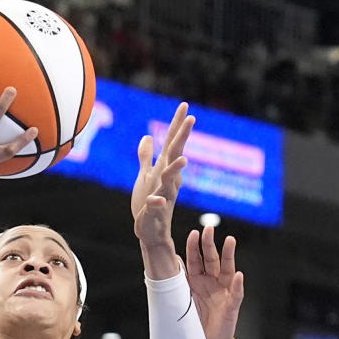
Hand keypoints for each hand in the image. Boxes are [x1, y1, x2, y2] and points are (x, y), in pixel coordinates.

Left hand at [130, 102, 193, 247]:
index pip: (173, 144)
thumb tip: (148, 137)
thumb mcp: (146, 176)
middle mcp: (168, 180)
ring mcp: (163, 195)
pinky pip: (157, 206)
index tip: (185, 106)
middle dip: (183, 138)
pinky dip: (157, 202)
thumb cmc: (149, 204)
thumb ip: (146, 157)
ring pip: (170, 180)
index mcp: (165, 170)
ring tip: (183, 159)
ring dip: (176, 170)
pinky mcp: (155, 212)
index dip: (178, 125)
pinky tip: (158, 199)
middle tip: (192, 118)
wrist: (151, 232)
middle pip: (176, 155)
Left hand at [184, 226, 244, 338]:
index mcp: (198, 280)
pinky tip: (239, 276)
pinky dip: (238, 285)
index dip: (195, 247)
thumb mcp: (183, 299)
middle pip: (211, 259)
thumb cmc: (195, 321)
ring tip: (230, 241)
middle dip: (210, 244)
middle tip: (208, 229)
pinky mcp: (231, 306)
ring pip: (227, 270)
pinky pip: (236, 294)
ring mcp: (223, 292)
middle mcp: (212, 282)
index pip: (196, 259)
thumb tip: (170, 261)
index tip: (194, 233)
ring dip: (228, 255)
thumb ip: (179, 282)